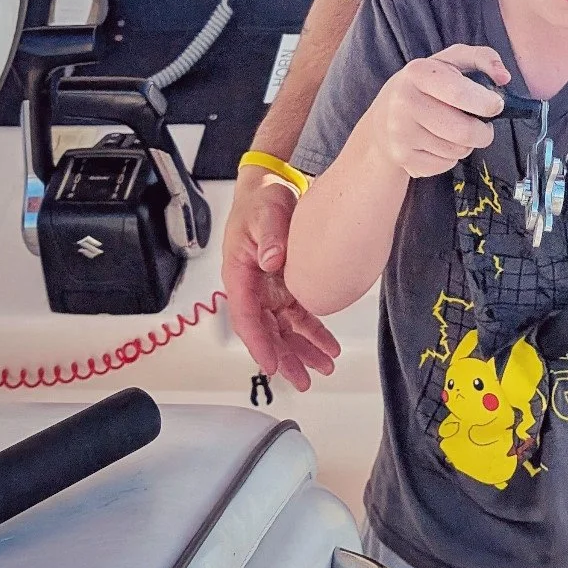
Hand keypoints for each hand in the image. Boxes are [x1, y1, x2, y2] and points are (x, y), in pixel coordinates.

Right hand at [221, 170, 342, 390]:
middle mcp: (252, 287)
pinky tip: (327, 346)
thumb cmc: (261, 201)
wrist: (271, 188)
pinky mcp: (285, 286)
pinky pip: (298, 316)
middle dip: (285, 358)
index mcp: (239, 274)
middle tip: (304, 379)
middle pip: (266, 332)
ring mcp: (268, 289)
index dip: (259, 344)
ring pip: (283, 329)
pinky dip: (313, 332)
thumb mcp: (267, 213)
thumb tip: (272, 261)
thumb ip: (270, 235)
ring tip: (323, 367)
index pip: (246, 317)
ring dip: (302, 350)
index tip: (271, 365)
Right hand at [373, 44, 510, 177]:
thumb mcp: (450, 62)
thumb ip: (482, 58)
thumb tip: (504, 77)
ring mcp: (401, 132)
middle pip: (464, 131)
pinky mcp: (402, 157)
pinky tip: (439, 143)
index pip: (459, 93)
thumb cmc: (427, 86)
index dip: (486, 103)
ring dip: (467, 144)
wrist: (384, 118)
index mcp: (418, 73)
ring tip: (455, 131)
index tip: (496, 106)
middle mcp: (405, 102)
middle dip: (484, 132)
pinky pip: (446, 165)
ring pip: (458, 151)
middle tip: (483, 126)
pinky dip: (451, 157)